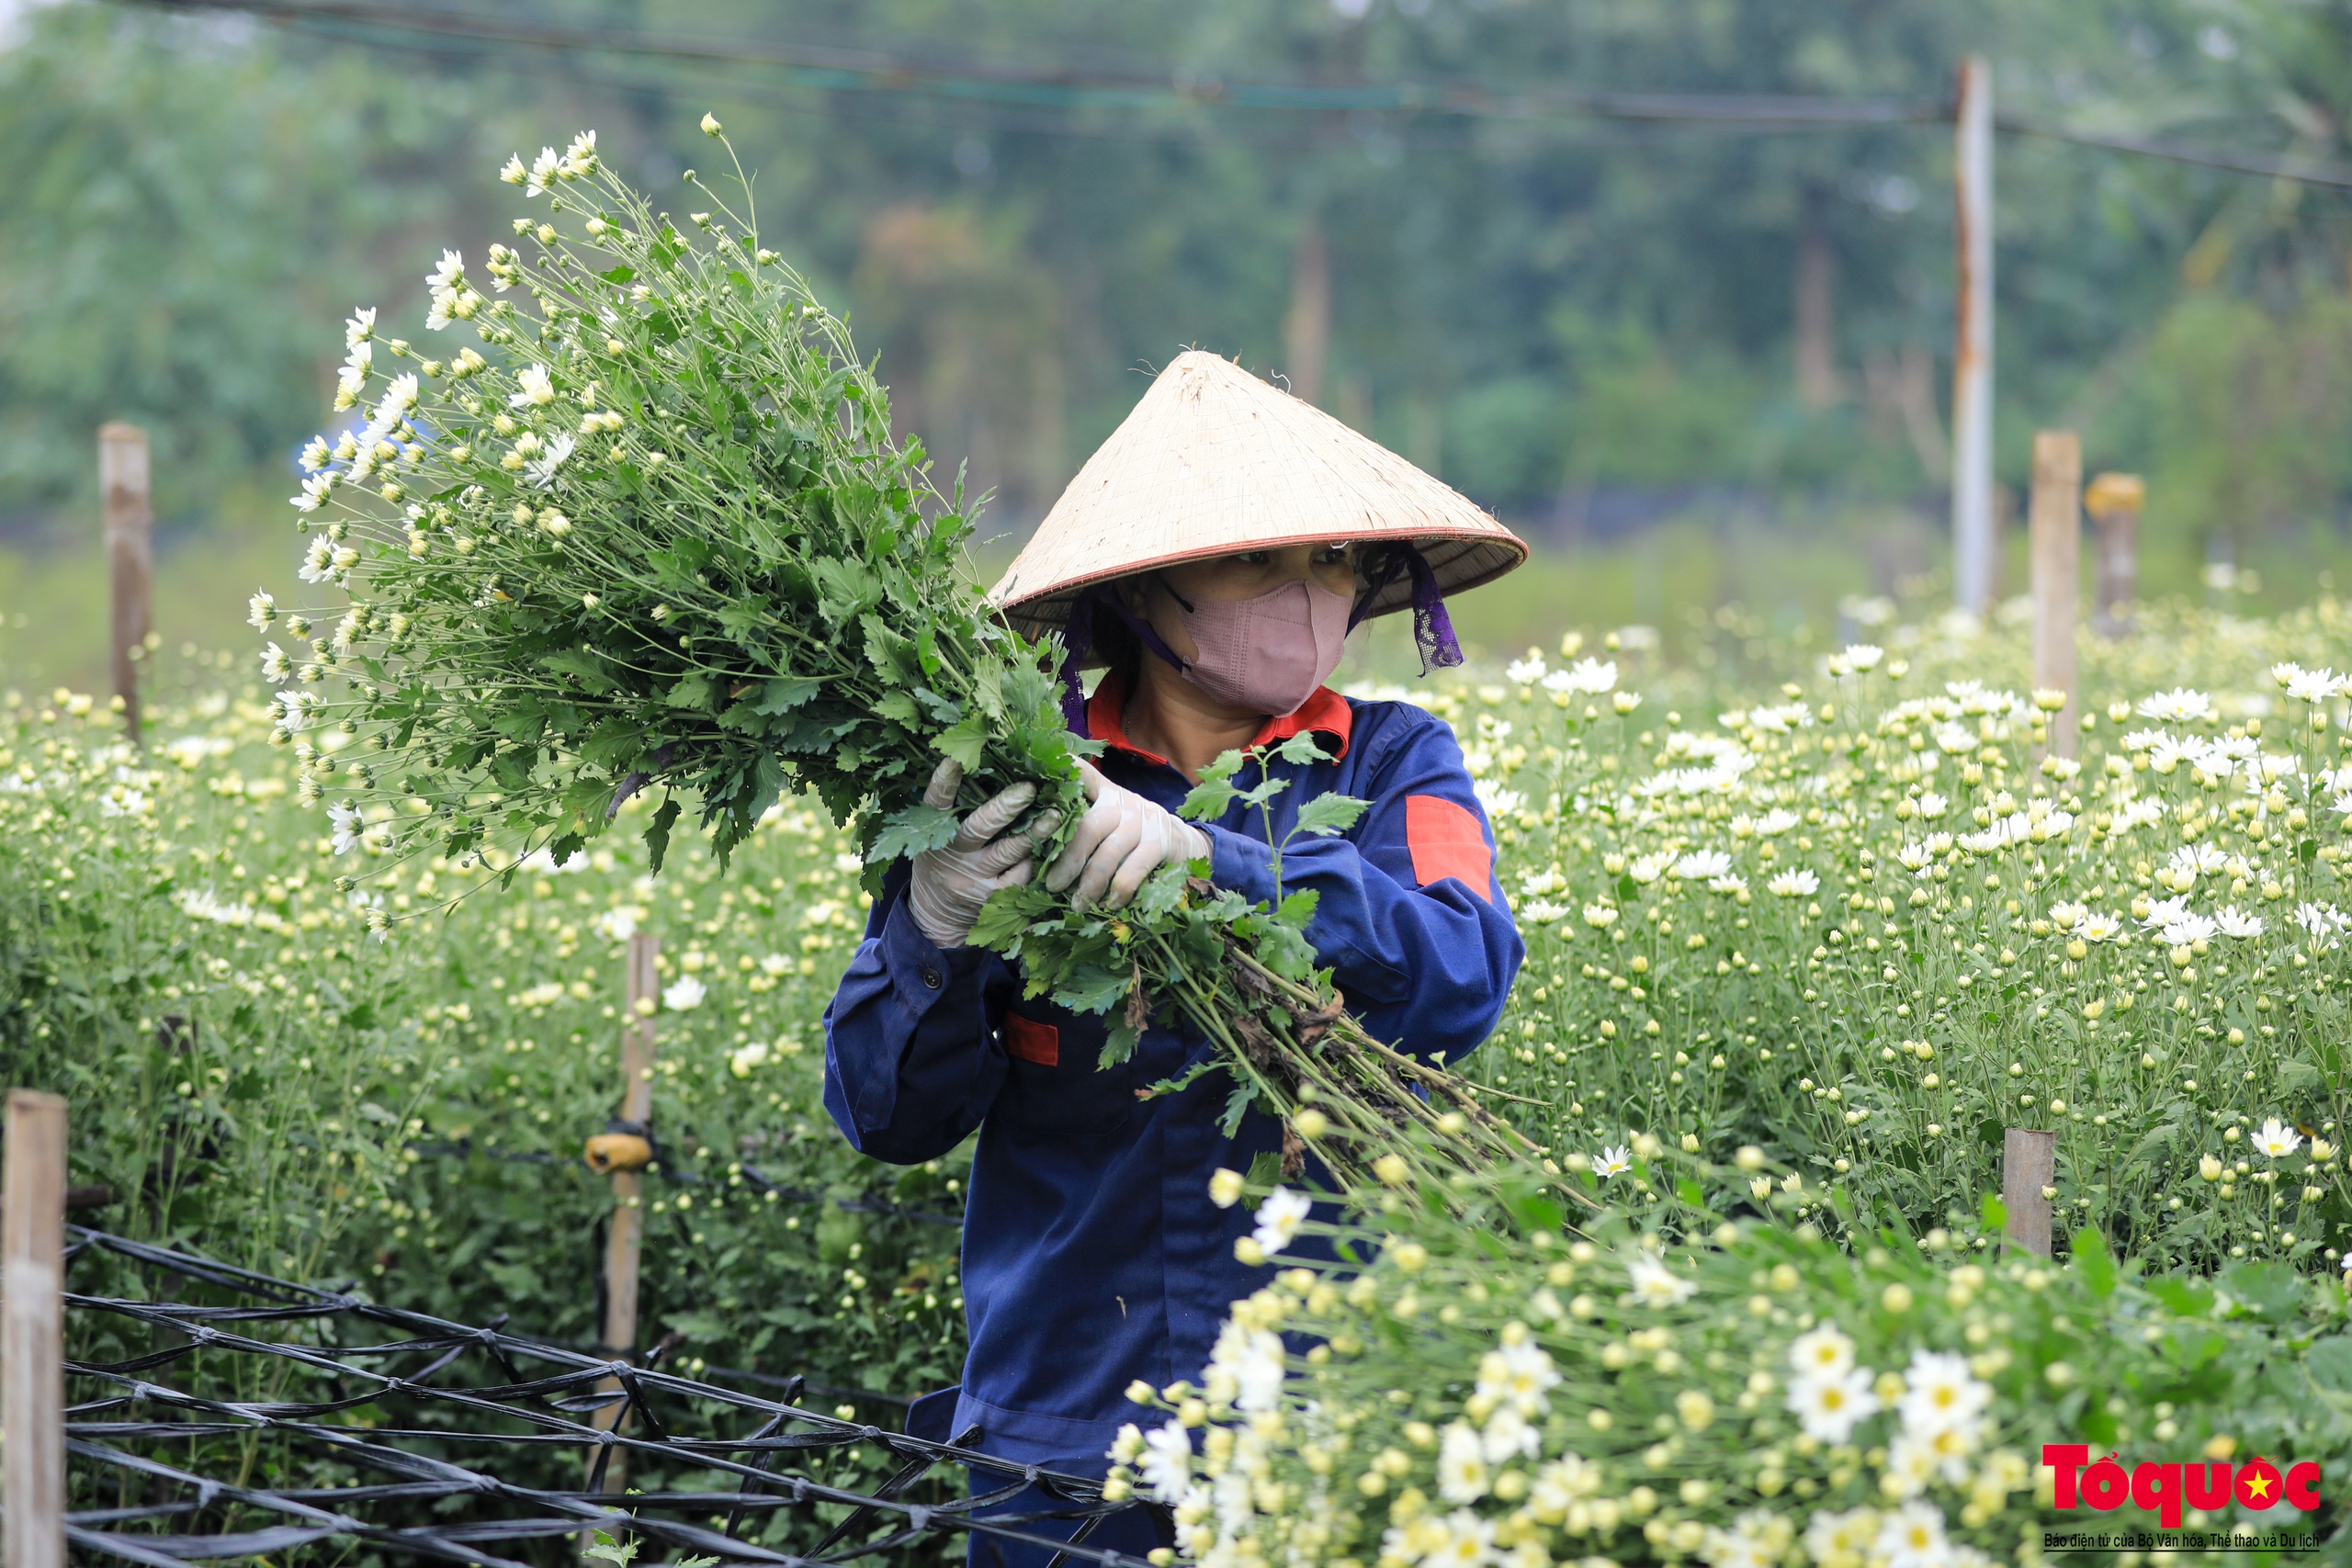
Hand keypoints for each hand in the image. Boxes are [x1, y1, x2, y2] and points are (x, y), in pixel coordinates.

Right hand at [906, 759, 1053, 949]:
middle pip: (980, 826)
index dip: (943, 782)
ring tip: (1055, 814)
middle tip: (1029, 787)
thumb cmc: (942, 861)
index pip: (935, 804)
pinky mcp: (993, 898)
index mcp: (933, 834)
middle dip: (1006, 805)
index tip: (955, 760)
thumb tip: (989, 766)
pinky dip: (1033, 859)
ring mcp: (973, 879)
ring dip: (1035, 831)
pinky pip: (1020, 874)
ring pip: (1008, 851)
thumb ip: (955, 811)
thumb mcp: (935, 838)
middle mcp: (952, 856)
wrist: (937, 916)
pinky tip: (1047, 847)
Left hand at [1043, 760, 1210, 908]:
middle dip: (1068, 859)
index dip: (1064, 770)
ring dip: (1090, 883)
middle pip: (1089, 826)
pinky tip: (1109, 905)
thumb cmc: (1136, 836)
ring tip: (1077, 904)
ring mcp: (1144, 821)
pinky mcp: (1161, 843)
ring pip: (1109, 853)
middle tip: (1053, 884)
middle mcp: (1123, 801)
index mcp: (1106, 793)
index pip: (1083, 774)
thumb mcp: (1114, 820)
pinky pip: (1133, 870)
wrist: (1186, 843)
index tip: (1039, 772)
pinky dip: (1118, 891)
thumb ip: (1085, 824)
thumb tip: (1042, 852)